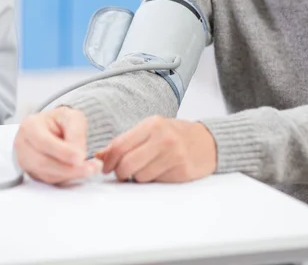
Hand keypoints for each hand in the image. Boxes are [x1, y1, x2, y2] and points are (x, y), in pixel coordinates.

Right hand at [14, 107, 101, 183]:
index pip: (44, 142)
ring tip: (92, 169)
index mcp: (29, 126)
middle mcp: (23, 146)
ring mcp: (26, 162)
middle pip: (43, 163)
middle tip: (91, 168)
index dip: (62, 152)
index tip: (81, 157)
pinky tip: (82, 172)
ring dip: (71, 175)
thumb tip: (79, 156)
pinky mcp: (34, 173)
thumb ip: (76, 134)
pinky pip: (50, 180)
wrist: (53, 128)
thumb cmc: (61, 121)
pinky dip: (68, 178)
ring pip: (47, 175)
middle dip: (69, 168)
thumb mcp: (72, 118)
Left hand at [95, 116, 216, 182]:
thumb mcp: (151, 130)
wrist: (208, 142)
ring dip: (138, 177)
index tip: (106, 167)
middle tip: (123, 172)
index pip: (120, 146)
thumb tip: (98, 156)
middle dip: (120, 173)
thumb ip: (126, 141)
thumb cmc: (175, 135)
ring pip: (140, 176)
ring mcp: (174, 155)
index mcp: (152, 125)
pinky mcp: (182, 171)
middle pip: (127, 164)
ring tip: (147, 168)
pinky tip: (161, 170)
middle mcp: (163, 138)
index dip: (108, 160)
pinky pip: (155, 181)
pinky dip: (152, 179)